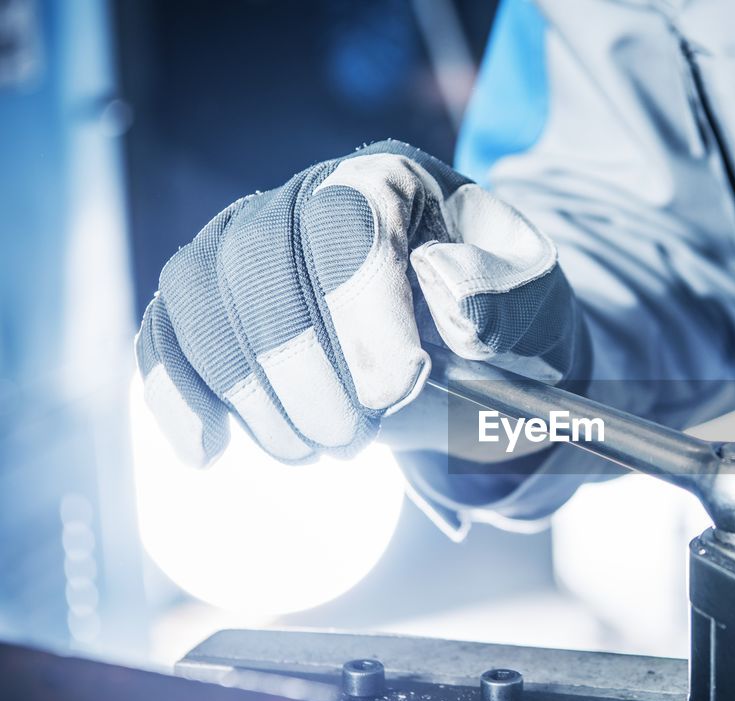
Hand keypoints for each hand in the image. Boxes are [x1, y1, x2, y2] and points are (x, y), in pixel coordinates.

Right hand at [135, 140, 586, 465]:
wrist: (458, 331)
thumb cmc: (496, 309)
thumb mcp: (533, 297)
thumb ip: (503, 296)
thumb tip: (446, 289)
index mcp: (389, 182)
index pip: (349, 227)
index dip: (363, 312)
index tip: (396, 389)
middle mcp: (303, 194)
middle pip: (259, 264)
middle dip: (301, 368)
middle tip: (353, 439)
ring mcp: (244, 240)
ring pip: (201, 296)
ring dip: (247, 391)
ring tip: (310, 451)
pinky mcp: (210, 296)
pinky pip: (166, 331)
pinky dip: (175, 393)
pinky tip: (208, 450)